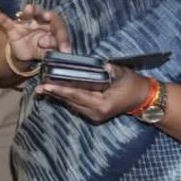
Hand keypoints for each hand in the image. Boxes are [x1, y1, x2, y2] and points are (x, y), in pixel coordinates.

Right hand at [0, 2, 70, 63]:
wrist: (25, 56)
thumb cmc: (41, 50)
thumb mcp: (50, 52)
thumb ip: (56, 50)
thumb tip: (64, 51)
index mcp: (51, 27)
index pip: (58, 26)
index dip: (62, 36)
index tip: (65, 48)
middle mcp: (39, 22)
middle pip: (43, 15)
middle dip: (45, 16)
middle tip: (47, 17)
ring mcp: (25, 24)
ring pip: (27, 15)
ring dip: (29, 11)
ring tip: (29, 8)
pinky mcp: (12, 28)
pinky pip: (4, 20)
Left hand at [36, 64, 151, 123]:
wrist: (143, 98)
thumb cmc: (134, 84)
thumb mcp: (124, 74)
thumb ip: (111, 69)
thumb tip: (102, 64)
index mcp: (103, 104)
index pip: (77, 95)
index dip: (61, 90)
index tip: (46, 86)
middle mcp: (96, 112)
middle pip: (70, 101)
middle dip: (54, 93)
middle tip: (38, 87)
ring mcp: (94, 115)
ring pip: (71, 104)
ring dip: (57, 96)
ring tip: (42, 88)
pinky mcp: (93, 114)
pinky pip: (75, 105)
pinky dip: (65, 98)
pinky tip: (54, 92)